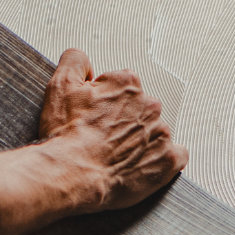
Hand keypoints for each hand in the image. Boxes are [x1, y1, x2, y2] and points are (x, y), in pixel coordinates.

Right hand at [38, 49, 187, 212]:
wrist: (73, 175)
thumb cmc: (68, 137)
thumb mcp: (60, 87)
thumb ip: (75, 61)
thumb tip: (82, 58)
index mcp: (127, 84)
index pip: (121, 87)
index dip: (103, 103)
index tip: (93, 116)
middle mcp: (149, 105)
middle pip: (139, 109)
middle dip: (124, 121)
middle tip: (102, 138)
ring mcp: (161, 133)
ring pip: (154, 133)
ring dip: (140, 141)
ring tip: (116, 156)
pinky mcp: (168, 160)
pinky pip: (175, 156)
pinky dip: (161, 159)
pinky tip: (141, 165)